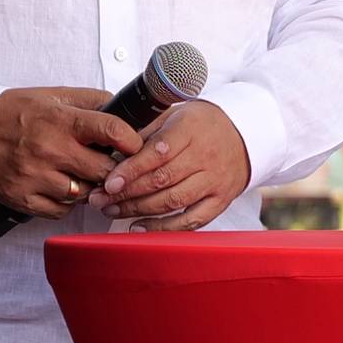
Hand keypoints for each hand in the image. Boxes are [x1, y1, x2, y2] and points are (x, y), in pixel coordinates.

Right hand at [0, 87, 143, 218]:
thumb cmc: (11, 113)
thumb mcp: (51, 96)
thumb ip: (89, 101)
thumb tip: (124, 108)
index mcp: (60, 120)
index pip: (111, 131)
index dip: (132, 141)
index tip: (134, 145)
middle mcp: (50, 149)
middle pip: (104, 170)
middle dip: (112, 168)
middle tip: (108, 164)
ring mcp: (36, 177)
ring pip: (85, 194)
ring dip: (88, 186)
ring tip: (79, 173)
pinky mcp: (24, 199)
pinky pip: (62, 211)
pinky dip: (67, 202)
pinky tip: (60, 186)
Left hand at [98, 100, 250, 231]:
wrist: (243, 135)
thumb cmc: (200, 124)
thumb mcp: (174, 115)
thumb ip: (145, 130)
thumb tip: (112, 149)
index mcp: (191, 130)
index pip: (158, 153)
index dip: (131, 169)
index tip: (108, 182)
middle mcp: (205, 156)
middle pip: (161, 179)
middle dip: (126, 192)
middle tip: (99, 199)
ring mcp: (214, 181)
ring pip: (172, 201)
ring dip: (138, 209)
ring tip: (112, 210)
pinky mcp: (220, 201)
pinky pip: (191, 220)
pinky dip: (163, 227)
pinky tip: (139, 227)